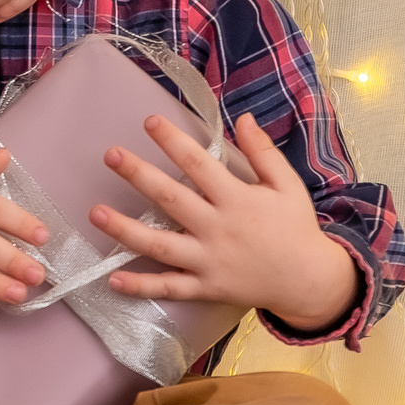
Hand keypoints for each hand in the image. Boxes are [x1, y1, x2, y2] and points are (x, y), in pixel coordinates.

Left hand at [93, 114, 360, 332]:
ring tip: (95, 213)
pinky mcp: (205, 287)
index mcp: (237, 199)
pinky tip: (111, 279)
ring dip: (125, 230)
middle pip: (171, 199)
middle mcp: (218, 228)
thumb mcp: (287, 186)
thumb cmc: (295, 228)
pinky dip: (141, 286)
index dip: (173, 141)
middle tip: (110, 154)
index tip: (149, 121)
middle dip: (139, 175)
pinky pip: (169, 287)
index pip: (199, 164)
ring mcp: (209, 260)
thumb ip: (263, 152)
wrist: (309, 281)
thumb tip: (242, 118)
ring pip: (160, 245)